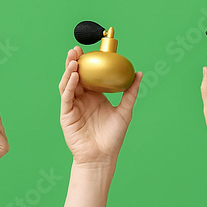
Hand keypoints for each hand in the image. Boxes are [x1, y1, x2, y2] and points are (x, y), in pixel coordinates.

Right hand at [59, 46, 142, 168]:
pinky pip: (67, 97)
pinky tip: (74, 76)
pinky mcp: (66, 115)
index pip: (89, 75)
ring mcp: (73, 106)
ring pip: (68, 84)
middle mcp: (82, 99)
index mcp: (94, 96)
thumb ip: (130, 92)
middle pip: (76, 76)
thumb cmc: (113, 136)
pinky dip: (69, 85)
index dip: (88, 62)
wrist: (103, 156)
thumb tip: (139, 73)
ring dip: (69, 70)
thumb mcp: (125, 111)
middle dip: (74, 61)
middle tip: (76, 49)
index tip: (91, 49)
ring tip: (74, 59)